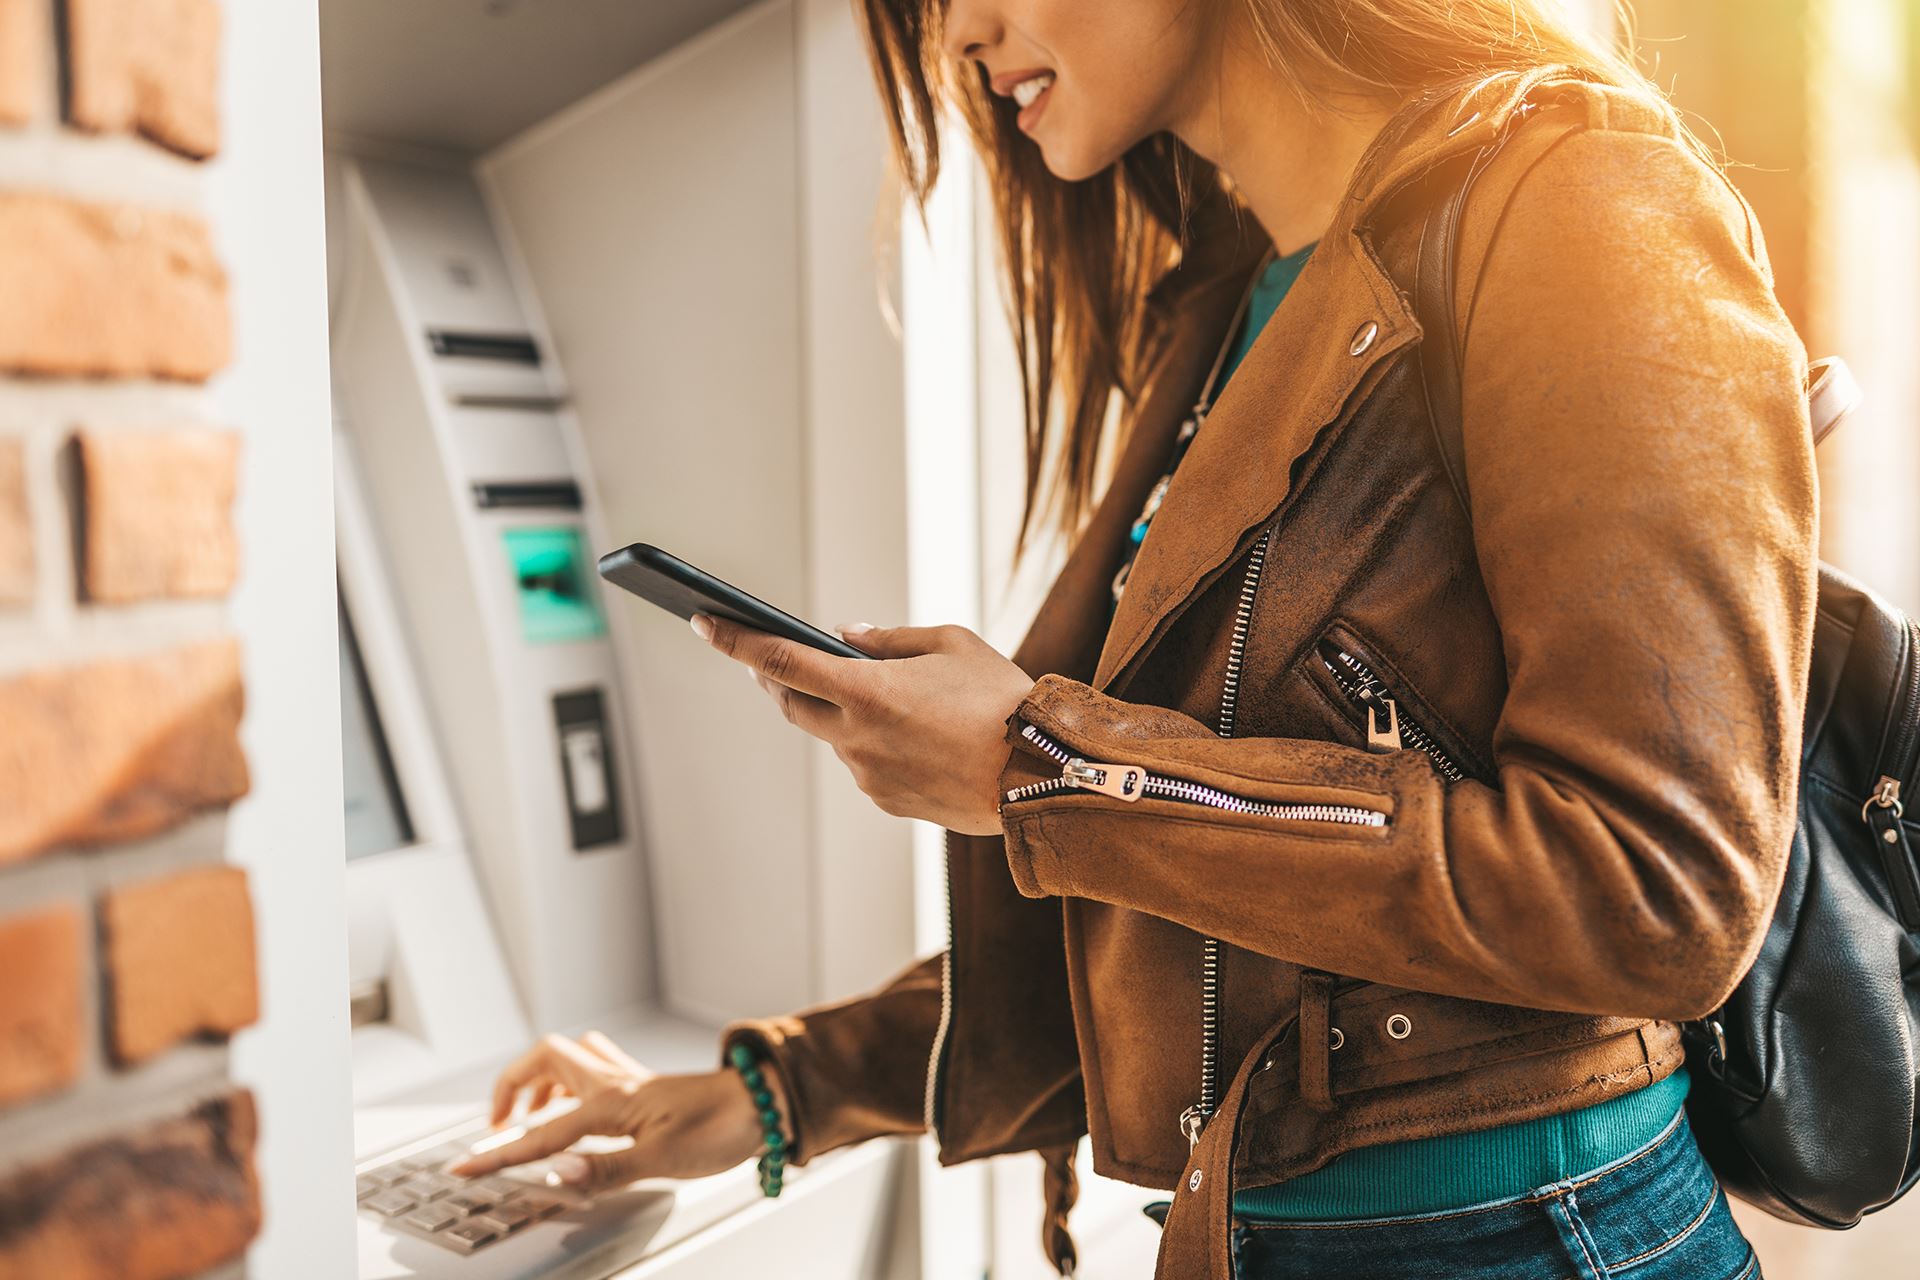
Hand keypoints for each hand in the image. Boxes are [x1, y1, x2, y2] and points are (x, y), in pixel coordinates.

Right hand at [445, 1031, 781, 1191]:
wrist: (765, 1105)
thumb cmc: (722, 1128)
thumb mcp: (662, 1161)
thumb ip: (606, 1169)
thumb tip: (560, 1175)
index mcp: (610, 1102)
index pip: (541, 1132)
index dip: (500, 1154)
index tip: (465, 1167)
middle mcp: (615, 1083)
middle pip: (545, 1060)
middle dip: (510, 1087)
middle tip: (496, 1124)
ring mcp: (630, 1081)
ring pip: (570, 1059)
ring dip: (539, 1080)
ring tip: (528, 1113)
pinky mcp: (645, 1088)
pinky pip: (595, 1071)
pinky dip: (571, 1084)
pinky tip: (578, 1107)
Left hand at [692, 615, 1035, 835]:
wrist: (1043, 775)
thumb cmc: (1003, 700)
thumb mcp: (952, 644)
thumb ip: (889, 638)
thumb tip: (843, 636)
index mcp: (867, 691)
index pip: (779, 660)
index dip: (735, 640)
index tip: (704, 622)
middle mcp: (857, 737)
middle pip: (791, 703)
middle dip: (774, 678)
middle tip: (767, 657)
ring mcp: (868, 775)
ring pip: (831, 736)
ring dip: (835, 711)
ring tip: (873, 694)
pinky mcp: (888, 802)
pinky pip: (863, 764)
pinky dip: (871, 742)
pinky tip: (909, 734)